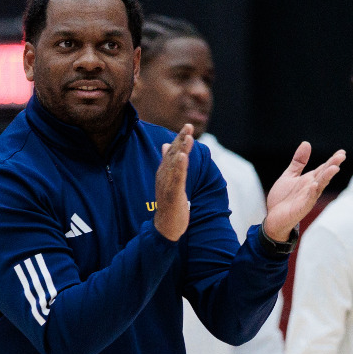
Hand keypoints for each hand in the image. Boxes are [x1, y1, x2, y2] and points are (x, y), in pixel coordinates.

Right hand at [154, 125, 195, 240]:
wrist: (165, 227)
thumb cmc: (168, 204)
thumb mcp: (169, 181)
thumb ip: (168, 164)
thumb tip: (165, 145)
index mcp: (164, 173)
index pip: (171, 153)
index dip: (179, 139)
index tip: (187, 127)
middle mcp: (164, 176)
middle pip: (172, 155)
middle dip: (180, 140)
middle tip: (188, 126)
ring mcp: (167, 185)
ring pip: (174, 165)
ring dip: (181, 150)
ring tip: (187, 137)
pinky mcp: (172, 194)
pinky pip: (176, 178)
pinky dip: (179, 167)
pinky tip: (183, 157)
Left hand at [262, 142, 347, 241]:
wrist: (273, 218)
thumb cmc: (283, 198)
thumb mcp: (289, 175)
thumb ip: (298, 161)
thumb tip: (306, 143)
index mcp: (309, 179)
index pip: (323, 168)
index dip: (332, 160)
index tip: (342, 152)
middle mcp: (311, 188)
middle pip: (324, 175)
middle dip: (333, 166)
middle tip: (341, 156)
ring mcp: (307, 198)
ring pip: (319, 186)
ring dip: (326, 177)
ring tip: (334, 168)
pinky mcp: (301, 208)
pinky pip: (308, 200)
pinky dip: (312, 193)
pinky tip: (314, 185)